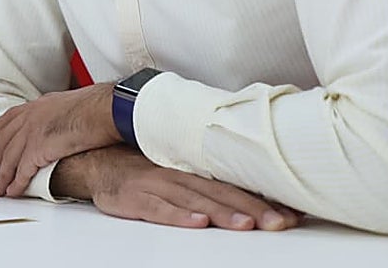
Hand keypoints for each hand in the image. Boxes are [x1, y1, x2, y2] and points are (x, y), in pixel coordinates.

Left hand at [0, 83, 119, 196]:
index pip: (8, 118)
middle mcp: (30, 117)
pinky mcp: (38, 148)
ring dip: (1, 178)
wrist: (104, 109)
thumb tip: (62, 124)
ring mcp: (32, 132)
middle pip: (3, 142)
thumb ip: (58, 114)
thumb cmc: (97, 107)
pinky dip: (16, 184)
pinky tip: (12, 193)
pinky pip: (23, 171)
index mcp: (37, 106)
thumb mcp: (71, 104)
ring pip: (10, 159)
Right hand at [54, 146, 301, 230]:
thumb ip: (210, 182)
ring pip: (194, 200)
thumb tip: (258, 196)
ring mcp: (155, 185)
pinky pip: (158, 208)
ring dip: (222, 212)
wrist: (96, 162)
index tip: (292, 214)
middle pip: (219, 193)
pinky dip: (178, 216)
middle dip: (251, 209)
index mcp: (192, 169)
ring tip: (246, 224)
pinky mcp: (134, 197)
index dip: (262, 199)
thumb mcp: (176, 169)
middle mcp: (177, 175)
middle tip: (279, 223)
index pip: (233, 184)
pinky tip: (196, 224)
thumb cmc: (142, 168)